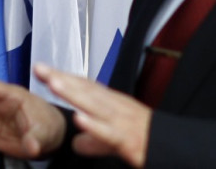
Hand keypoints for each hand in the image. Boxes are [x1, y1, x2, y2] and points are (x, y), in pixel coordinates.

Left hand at [34, 63, 151, 167]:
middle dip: (62, 78)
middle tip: (40, 68)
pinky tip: (79, 119)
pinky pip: (109, 132)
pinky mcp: (129, 140)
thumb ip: (95, 140)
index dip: (63, 76)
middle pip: (86, 90)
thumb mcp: (116, 140)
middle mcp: (116, 108)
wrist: (175, 148)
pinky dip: (94, 125)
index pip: (84, 86)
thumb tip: (77, 142)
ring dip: (74, 94)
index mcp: (113, 104)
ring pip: (95, 105)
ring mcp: (122, 122)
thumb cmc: (148, 140)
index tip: (41, 69)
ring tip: (53, 84)